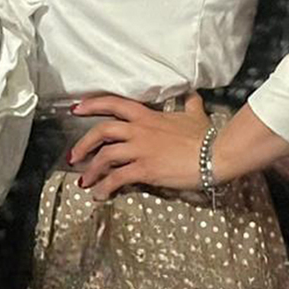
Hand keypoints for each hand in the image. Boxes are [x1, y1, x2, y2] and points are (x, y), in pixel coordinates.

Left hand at [67, 93, 212, 198]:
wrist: (215, 154)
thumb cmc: (205, 136)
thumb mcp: (194, 115)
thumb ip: (189, 104)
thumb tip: (192, 94)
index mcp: (146, 116)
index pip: (113, 104)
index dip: (92, 105)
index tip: (76, 108)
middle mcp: (138, 130)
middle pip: (101, 131)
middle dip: (83, 144)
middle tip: (73, 156)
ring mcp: (140, 150)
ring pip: (105, 156)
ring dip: (91, 170)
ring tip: (84, 181)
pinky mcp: (145, 169)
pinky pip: (117, 178)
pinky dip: (105, 187)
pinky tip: (100, 195)